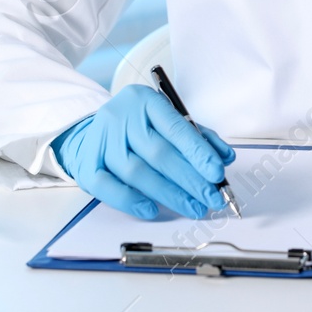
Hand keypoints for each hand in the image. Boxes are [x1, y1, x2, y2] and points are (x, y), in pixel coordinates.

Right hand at [49, 84, 235, 219]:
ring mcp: (101, 141)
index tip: (217, 173)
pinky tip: (151, 209)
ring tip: (193, 207)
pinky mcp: (87, 165)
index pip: (175, 127)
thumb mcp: (168, 121)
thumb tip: (224, 157)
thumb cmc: (138, 127)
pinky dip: (131, 201)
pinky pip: (109, 187)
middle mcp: (121, 117)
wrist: (93, 131)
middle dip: (190, 180)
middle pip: (158, 153)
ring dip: (169, 194)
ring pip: (137, 172)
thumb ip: (197, 137)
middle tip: (212, 199)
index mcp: (145, 101)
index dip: (198, 153)